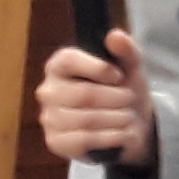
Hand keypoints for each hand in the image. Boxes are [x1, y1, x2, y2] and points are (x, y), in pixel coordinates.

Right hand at [37, 30, 155, 167]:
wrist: (128, 125)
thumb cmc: (122, 90)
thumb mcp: (130, 67)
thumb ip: (126, 50)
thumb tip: (114, 36)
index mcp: (59, 65)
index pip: (68, 61)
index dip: (99, 69)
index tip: (119, 76)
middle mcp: (48, 90)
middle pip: (83, 94)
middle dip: (115, 98)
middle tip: (130, 99)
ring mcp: (49, 118)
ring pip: (86, 120)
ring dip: (116, 119)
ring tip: (129, 117)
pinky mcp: (56, 142)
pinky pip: (84, 140)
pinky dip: (110, 137)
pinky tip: (124, 133)